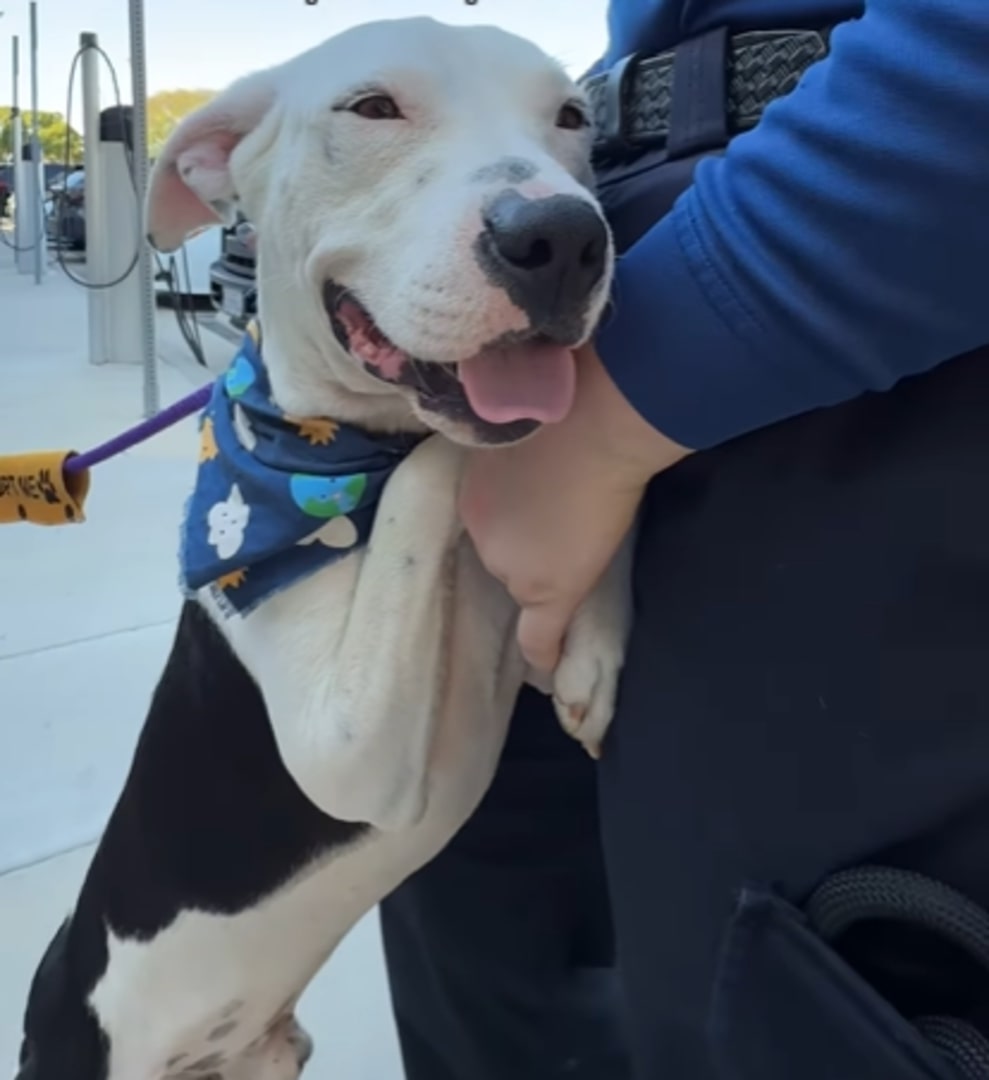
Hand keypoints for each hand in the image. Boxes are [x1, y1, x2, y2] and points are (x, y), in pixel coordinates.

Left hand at [459, 344, 690, 671]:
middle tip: (555, 531)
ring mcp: (510, 564)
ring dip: (539, 577)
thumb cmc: (569, 404)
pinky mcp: (547, 590)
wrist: (598, 419)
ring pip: (521, 582)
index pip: (486, 521)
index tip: (515, 529)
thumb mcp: (523, 422)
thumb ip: (517, 449)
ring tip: (572, 562)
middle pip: (499, 551)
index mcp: (471, 488)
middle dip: (519, 545)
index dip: (506, 525)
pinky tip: (548, 672)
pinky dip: (543, 656)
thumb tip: (535, 448)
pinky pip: (538, 637)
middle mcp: (478, 528)